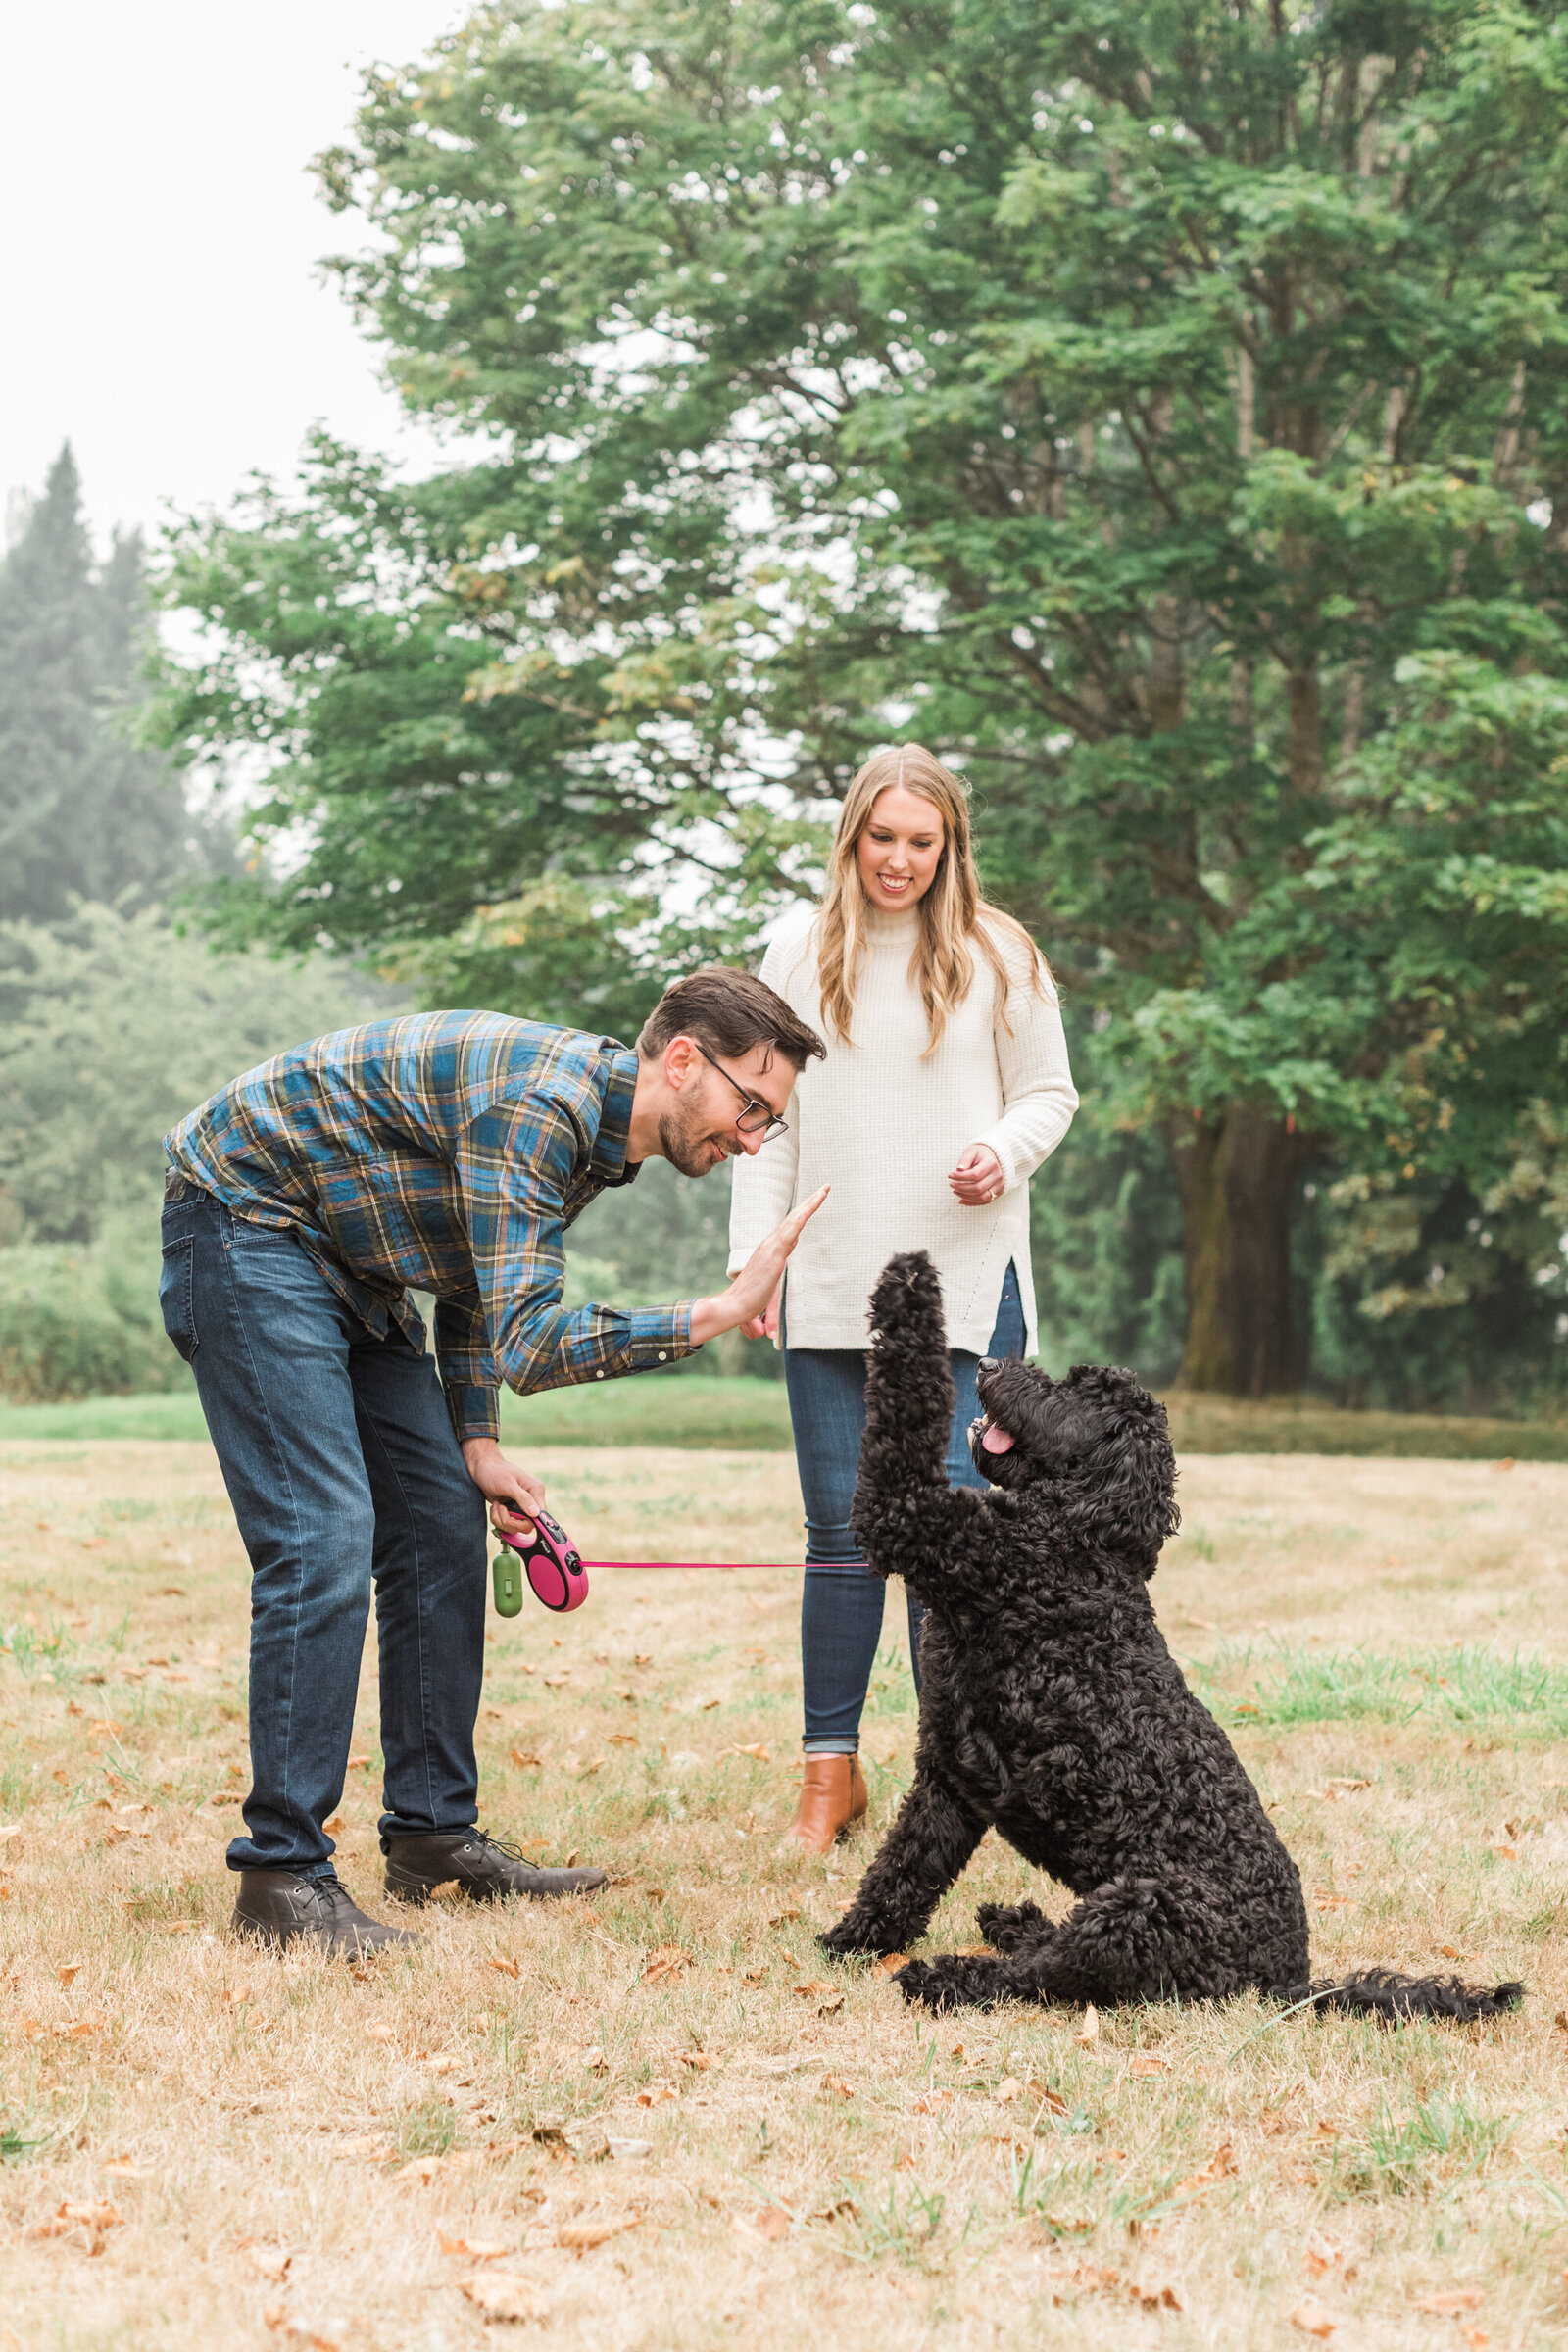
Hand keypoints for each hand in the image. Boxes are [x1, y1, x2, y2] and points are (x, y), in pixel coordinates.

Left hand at [460, 1436, 545, 1541]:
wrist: (481, 1468)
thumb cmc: (495, 1471)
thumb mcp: (508, 1484)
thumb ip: (523, 1498)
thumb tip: (536, 1514)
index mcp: (536, 1490)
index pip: (540, 1515)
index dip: (527, 1521)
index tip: (512, 1519)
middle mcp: (531, 1500)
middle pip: (527, 1526)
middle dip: (510, 1521)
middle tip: (501, 1509)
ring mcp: (521, 1507)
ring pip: (515, 1527)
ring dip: (501, 1520)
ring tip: (496, 1505)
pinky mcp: (511, 1512)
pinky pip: (507, 1525)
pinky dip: (497, 1520)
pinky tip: (495, 1507)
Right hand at [691, 1184, 828, 1345]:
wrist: (731, 1307)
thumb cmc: (746, 1306)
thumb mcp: (763, 1301)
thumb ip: (767, 1310)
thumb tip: (766, 1327)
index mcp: (769, 1252)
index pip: (790, 1231)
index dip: (801, 1217)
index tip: (813, 1205)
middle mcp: (769, 1245)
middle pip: (794, 1220)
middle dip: (810, 1203)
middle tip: (825, 1188)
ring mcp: (771, 1247)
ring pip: (795, 1219)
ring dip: (811, 1203)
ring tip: (824, 1189)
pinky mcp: (774, 1252)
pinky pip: (792, 1228)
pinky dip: (803, 1215)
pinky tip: (814, 1204)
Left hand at [950, 1145, 1003, 1206]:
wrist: (992, 1158)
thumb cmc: (979, 1155)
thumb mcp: (971, 1152)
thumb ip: (965, 1159)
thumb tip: (959, 1170)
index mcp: (991, 1164)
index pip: (975, 1175)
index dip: (961, 1177)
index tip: (950, 1175)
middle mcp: (997, 1176)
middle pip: (979, 1188)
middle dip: (962, 1188)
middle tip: (951, 1184)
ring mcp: (999, 1186)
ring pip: (982, 1197)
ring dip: (966, 1196)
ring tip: (955, 1191)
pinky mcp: (997, 1193)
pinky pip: (984, 1202)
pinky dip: (971, 1202)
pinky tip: (961, 1199)